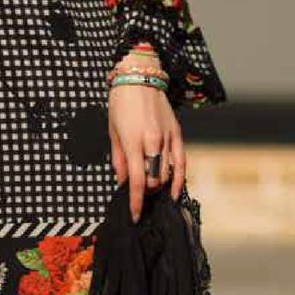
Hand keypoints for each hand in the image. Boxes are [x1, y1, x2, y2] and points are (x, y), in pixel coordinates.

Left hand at [108, 76, 184, 221]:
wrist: (140, 78)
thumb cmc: (121, 104)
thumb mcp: (112, 132)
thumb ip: (118, 160)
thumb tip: (122, 181)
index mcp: (133, 142)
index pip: (137, 182)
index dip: (136, 202)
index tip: (134, 215)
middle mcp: (153, 142)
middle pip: (153, 181)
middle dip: (145, 191)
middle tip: (138, 189)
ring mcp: (167, 139)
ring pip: (167, 174)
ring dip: (158, 185)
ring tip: (151, 185)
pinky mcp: (177, 134)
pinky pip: (182, 163)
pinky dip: (179, 179)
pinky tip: (174, 191)